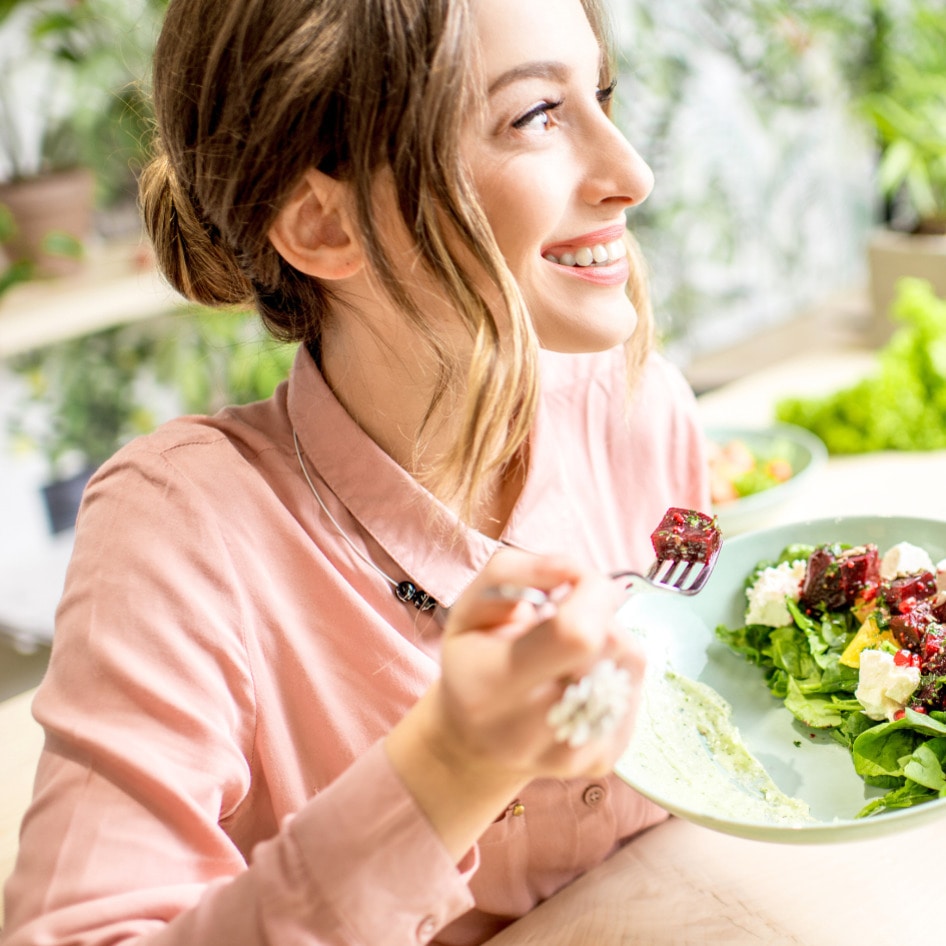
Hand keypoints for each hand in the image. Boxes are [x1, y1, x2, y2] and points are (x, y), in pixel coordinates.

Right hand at [436, 550, 644, 781]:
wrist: (474, 741)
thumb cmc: (473, 660)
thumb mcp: (471, 605)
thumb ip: (516, 573)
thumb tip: (576, 569)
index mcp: (488, 685)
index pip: (575, 634)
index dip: (591, 593)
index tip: (575, 582)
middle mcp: (527, 730)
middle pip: (609, 645)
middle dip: (599, 612)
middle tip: (571, 613)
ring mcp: (569, 754)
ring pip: (629, 664)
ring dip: (610, 639)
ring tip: (571, 649)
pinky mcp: (601, 762)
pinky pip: (635, 690)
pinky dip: (616, 670)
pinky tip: (583, 675)